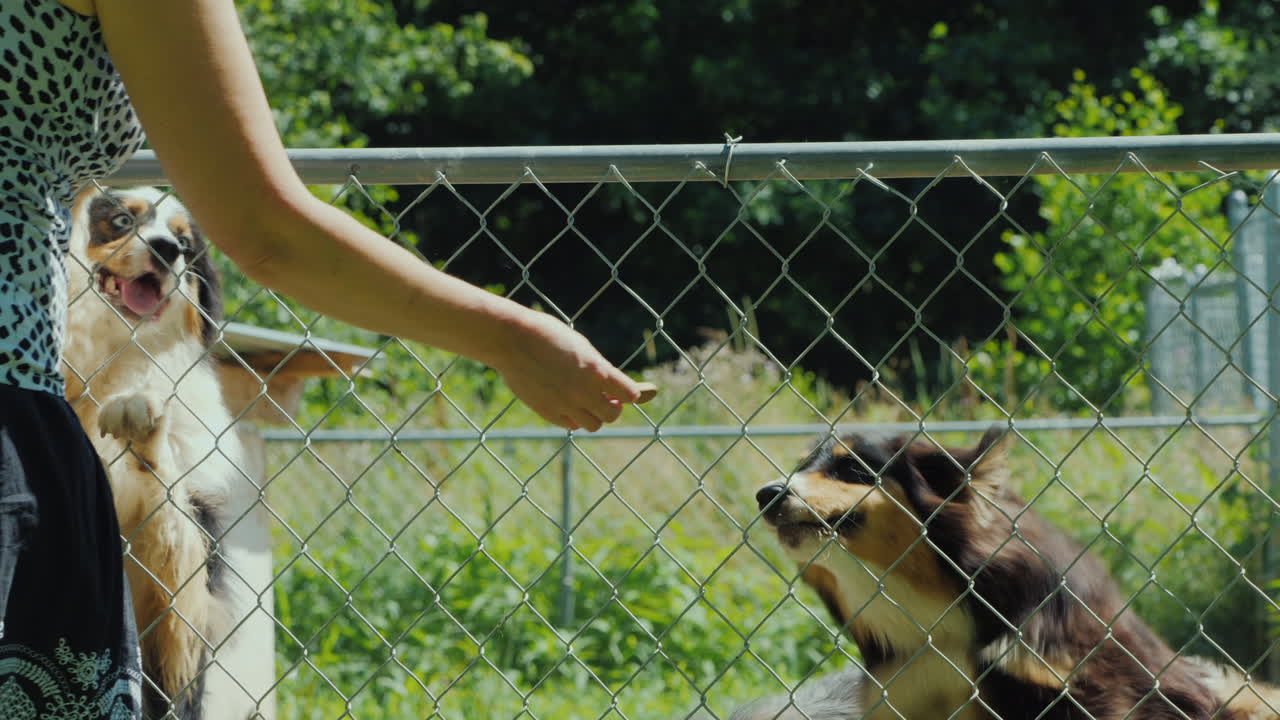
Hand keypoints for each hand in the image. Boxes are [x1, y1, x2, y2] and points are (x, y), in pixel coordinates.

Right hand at [488, 310, 644, 430]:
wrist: (512, 339)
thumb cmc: (548, 335)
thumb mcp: (581, 347)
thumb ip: (598, 367)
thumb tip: (611, 386)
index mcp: (597, 370)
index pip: (629, 394)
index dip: (629, 393)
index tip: (624, 391)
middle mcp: (584, 391)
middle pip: (612, 415)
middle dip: (612, 407)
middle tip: (605, 398)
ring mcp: (565, 404)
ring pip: (593, 425)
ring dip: (594, 415)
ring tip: (586, 402)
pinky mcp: (547, 412)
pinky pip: (570, 425)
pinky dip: (574, 418)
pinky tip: (568, 404)